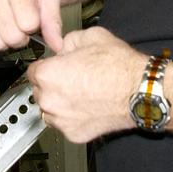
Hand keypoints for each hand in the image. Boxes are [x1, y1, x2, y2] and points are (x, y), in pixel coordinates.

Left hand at [26, 27, 145, 143]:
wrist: (140, 91)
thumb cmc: (119, 67)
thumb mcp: (90, 36)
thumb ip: (68, 41)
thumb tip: (63, 47)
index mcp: (48, 75)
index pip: (32, 71)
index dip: (46, 67)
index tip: (54, 68)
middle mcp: (50, 100)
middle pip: (40, 92)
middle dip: (52, 85)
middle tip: (73, 79)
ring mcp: (61, 120)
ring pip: (50, 110)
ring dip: (60, 103)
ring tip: (82, 93)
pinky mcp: (74, 135)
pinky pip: (65, 125)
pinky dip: (73, 118)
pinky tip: (88, 106)